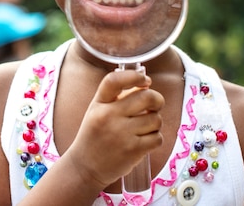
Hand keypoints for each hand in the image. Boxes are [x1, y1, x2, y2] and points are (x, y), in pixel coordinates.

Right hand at [65, 70, 163, 187]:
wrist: (85, 167)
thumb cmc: (95, 136)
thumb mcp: (97, 110)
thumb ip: (117, 97)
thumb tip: (145, 85)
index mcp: (99, 103)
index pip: (114, 80)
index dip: (134, 76)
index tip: (145, 80)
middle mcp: (109, 116)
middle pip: (146, 97)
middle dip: (157, 99)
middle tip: (154, 105)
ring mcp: (121, 134)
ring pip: (155, 119)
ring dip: (155, 122)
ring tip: (145, 127)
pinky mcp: (132, 150)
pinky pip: (157, 138)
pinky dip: (155, 138)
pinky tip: (144, 140)